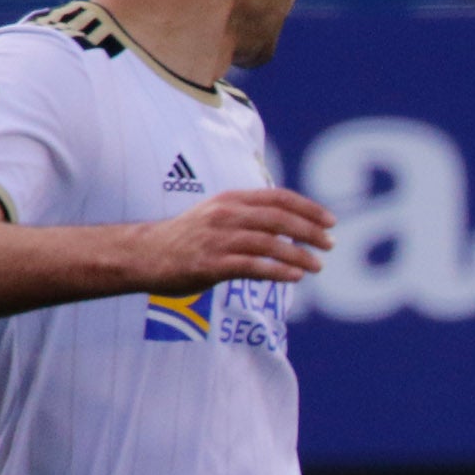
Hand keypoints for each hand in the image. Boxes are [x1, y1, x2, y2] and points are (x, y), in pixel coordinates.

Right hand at [135, 189, 334, 289]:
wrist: (143, 255)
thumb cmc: (187, 238)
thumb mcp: (218, 216)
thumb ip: (250, 217)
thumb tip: (292, 225)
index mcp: (230, 200)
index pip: (279, 198)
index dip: (309, 208)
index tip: (331, 221)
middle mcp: (226, 216)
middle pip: (279, 219)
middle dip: (310, 232)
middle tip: (331, 244)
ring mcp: (218, 239)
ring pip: (269, 243)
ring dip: (299, 255)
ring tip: (318, 266)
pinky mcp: (211, 264)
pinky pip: (252, 266)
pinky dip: (277, 271)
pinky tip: (295, 277)